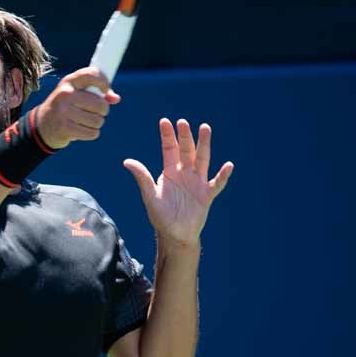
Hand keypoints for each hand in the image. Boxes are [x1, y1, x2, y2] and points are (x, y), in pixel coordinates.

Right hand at [37, 67, 120, 148]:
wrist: (43, 125)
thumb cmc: (66, 106)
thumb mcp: (77, 94)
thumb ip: (97, 93)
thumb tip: (116, 98)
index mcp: (69, 81)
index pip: (91, 75)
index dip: (103, 82)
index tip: (106, 90)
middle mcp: (65, 94)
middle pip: (100, 104)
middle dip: (103, 110)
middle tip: (96, 112)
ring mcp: (63, 111)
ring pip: (97, 120)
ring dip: (97, 123)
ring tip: (87, 122)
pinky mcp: (64, 128)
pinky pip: (92, 133)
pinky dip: (92, 133)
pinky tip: (83, 130)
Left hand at [124, 119, 233, 245]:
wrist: (175, 235)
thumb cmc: (161, 216)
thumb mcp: (149, 196)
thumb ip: (142, 178)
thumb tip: (127, 161)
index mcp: (170, 172)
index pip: (169, 149)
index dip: (168, 136)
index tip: (165, 121)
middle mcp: (185, 173)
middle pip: (186, 150)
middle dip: (185, 136)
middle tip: (183, 122)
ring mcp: (197, 183)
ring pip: (202, 159)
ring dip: (204, 145)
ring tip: (205, 128)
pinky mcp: (207, 195)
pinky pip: (217, 183)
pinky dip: (223, 175)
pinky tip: (228, 165)